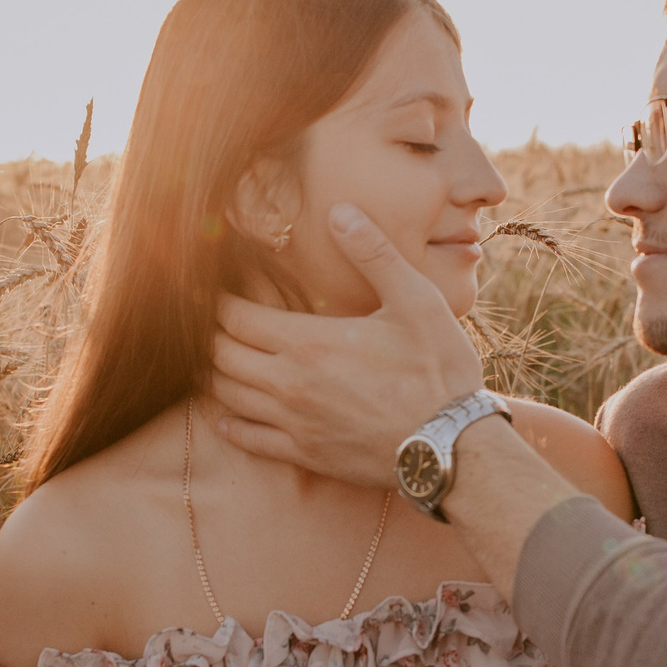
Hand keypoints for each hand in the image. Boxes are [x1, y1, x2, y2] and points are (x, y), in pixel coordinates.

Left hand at [211, 203, 486, 487]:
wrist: (452, 446)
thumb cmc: (438, 370)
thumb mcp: (416, 301)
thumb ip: (373, 254)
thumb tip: (340, 211)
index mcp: (309, 342)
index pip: (235, 317)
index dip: (219, 300)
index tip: (219, 288)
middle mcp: (290, 384)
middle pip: (222, 355)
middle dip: (214, 334)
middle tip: (219, 320)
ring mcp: (294, 423)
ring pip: (228, 395)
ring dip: (218, 374)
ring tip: (222, 358)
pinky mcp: (305, 455)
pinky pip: (249, 440)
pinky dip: (230, 425)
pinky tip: (227, 416)